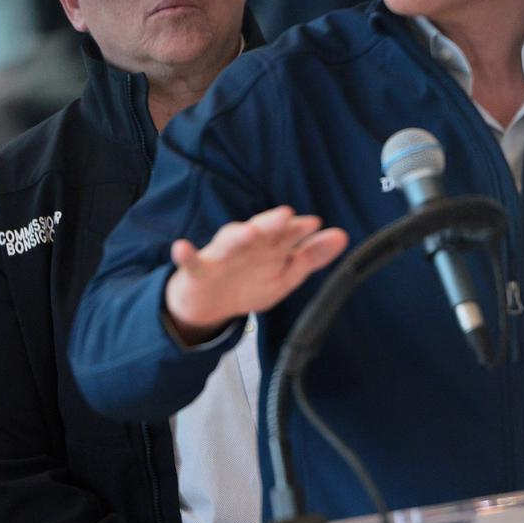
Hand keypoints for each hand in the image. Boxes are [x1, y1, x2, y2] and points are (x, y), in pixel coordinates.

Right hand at [163, 206, 347, 342]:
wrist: (209, 306)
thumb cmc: (248, 282)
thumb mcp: (285, 275)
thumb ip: (311, 257)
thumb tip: (341, 236)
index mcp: (269, 246)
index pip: (286, 234)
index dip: (299, 230)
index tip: (314, 223)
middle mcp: (247, 245)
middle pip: (259, 231)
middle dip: (271, 223)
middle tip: (285, 216)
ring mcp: (221, 256)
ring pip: (229, 242)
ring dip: (238, 235)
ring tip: (248, 231)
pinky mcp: (198, 271)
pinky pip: (191, 262)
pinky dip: (186, 255)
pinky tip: (182, 248)